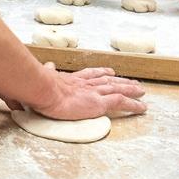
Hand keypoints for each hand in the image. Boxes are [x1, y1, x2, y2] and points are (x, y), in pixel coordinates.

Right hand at [26, 63, 146, 120]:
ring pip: (118, 88)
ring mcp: (93, 92)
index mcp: (70, 80)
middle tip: (133, 81)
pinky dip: (134, 104)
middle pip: (107, 80)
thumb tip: (39, 71)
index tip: (108, 72)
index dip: (99, 73)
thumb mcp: (38, 79)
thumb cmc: (35, 87)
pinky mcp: (99, 102)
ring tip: (143, 90)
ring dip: (131, 89)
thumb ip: (40, 76)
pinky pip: (121, 102)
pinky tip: (143, 106)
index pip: (89, 75)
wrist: (41, 89)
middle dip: (120, 80)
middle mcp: (84, 83)